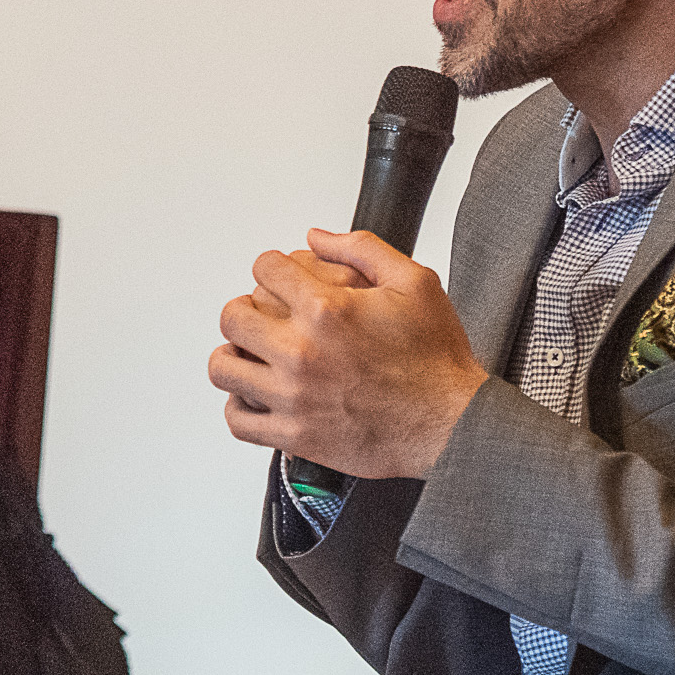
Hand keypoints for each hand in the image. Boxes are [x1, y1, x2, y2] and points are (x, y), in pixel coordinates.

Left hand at [209, 228, 489, 479]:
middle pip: (233, 316)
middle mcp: (302, 352)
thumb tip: (318, 238)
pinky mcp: (295, 436)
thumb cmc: (436, 360)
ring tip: (252, 354)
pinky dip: (240, 407)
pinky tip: (257, 397)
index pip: (265, 269)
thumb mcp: (414, 283)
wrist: (451, 424)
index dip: (272, 267)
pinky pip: (238, 421)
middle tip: (261, 315)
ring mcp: (293, 397)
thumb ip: (361, 249)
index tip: (279, 277)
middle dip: (245, 307)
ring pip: (224, 368)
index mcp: (327, 310)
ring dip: (234, 355)